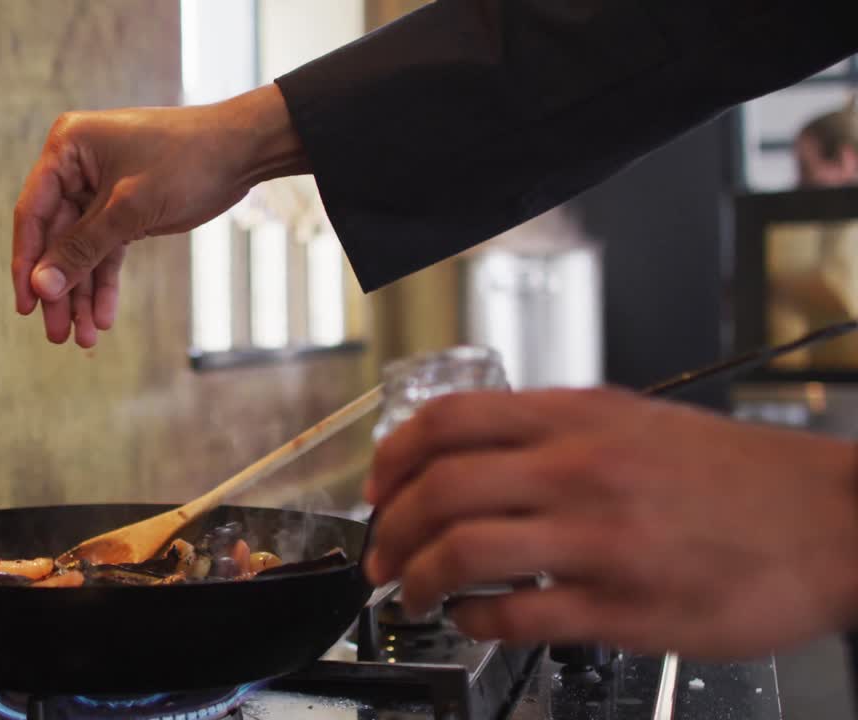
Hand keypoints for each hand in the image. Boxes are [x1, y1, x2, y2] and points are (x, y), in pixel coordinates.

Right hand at [12, 85, 306, 346]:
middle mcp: (78, 166)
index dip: (27, 263)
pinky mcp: (125, 208)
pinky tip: (103, 316)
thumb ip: (82, 249)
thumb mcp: (129, 209)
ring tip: (84, 338)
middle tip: (57, 335)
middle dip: (60, 288)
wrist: (244, 150)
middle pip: (57, 238)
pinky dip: (105, 282)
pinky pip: (107, 250)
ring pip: (83, 250)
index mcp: (67, 148)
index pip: (33, 213)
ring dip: (82, 293)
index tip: (26, 307)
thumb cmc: (187, 163)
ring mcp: (100, 188)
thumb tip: (41, 287)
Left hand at [363, 387, 857, 659]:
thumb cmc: (737, 476)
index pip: (447, 420)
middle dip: (389, 529)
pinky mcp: (622, 607)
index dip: (392, 457)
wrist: (832, 521)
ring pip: (463, 553)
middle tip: (381, 555)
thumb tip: (473, 451)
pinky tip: (475, 619)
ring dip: (418, 580)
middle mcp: (578, 470)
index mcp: (576, 418)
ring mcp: (598, 540)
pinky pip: (516, 615)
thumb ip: (552, 432)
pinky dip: (475, 620)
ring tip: (414, 593)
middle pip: (439, 489)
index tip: (378, 486)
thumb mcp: (635, 421)